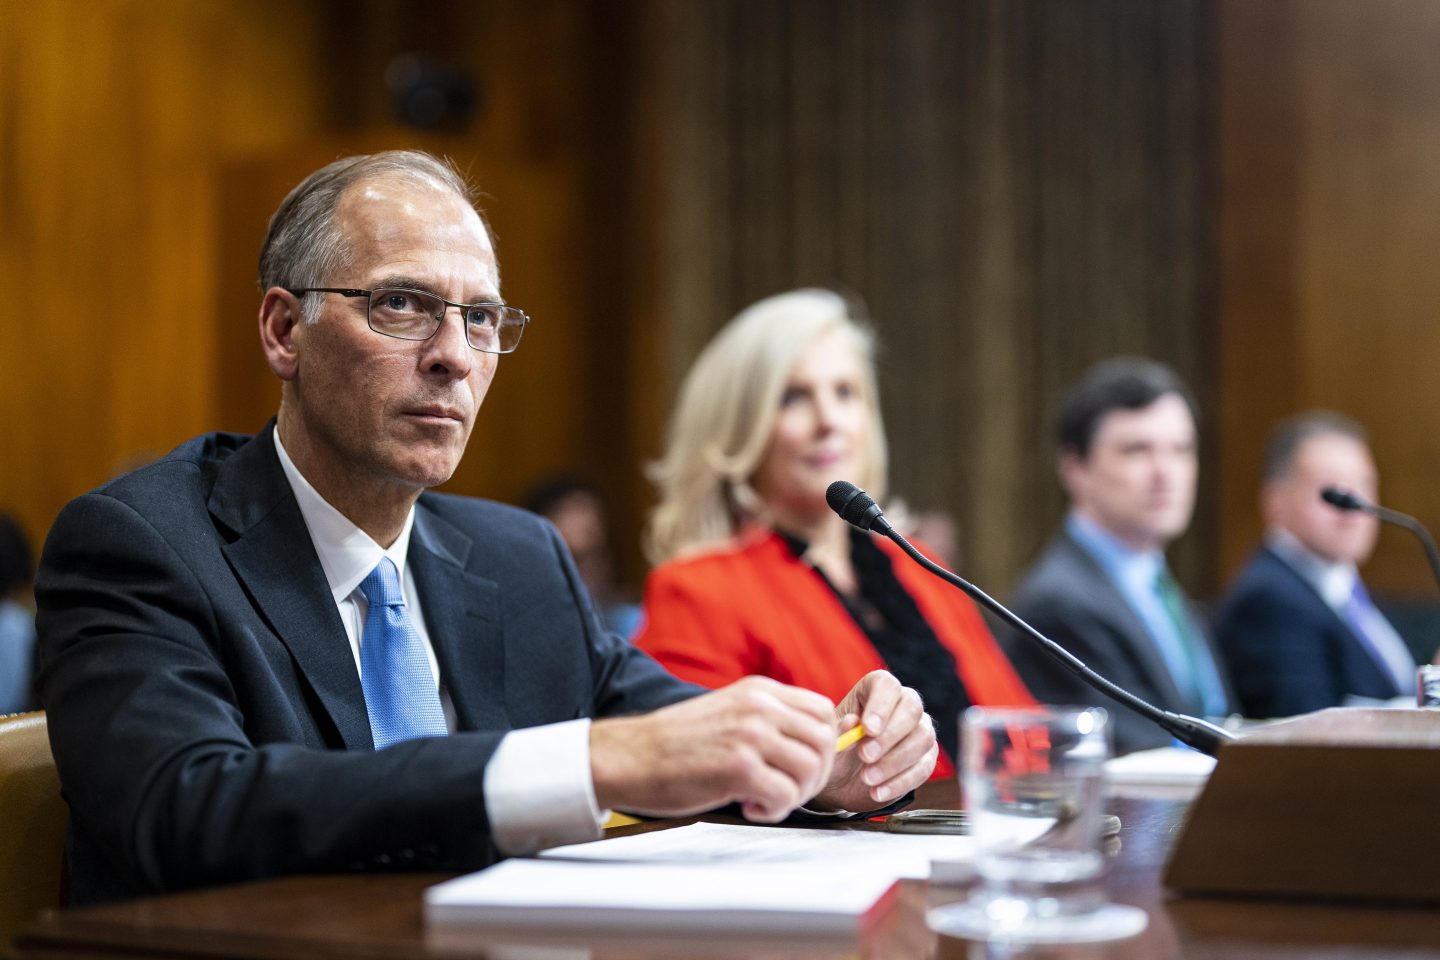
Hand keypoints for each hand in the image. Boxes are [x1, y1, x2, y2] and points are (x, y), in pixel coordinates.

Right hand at [590, 676, 836, 822]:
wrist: (630, 756)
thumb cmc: (677, 744)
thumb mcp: (728, 712)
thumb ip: (767, 720)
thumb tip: (814, 746)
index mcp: (759, 690)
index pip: (823, 711)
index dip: (823, 746)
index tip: (801, 768)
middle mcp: (759, 706)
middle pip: (824, 741)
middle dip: (814, 776)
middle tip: (785, 791)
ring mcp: (750, 735)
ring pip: (811, 770)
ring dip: (794, 795)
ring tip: (763, 799)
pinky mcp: (739, 767)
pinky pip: (786, 796)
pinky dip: (774, 811)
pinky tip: (749, 807)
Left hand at [811, 670, 936, 810]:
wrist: (843, 781)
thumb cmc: (838, 750)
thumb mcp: (831, 742)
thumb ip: (839, 732)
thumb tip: (852, 721)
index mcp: (876, 689)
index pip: (887, 686)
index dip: (880, 705)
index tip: (867, 729)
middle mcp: (903, 704)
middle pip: (911, 709)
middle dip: (889, 735)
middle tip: (865, 756)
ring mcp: (919, 730)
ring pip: (923, 738)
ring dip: (894, 761)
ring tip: (867, 778)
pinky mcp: (926, 758)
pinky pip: (924, 767)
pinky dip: (900, 782)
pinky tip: (878, 792)